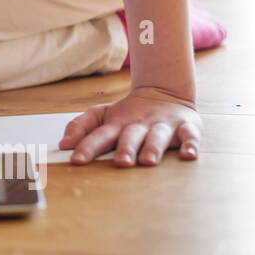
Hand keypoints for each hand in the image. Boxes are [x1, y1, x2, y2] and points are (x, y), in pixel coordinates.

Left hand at [60, 85, 202, 165]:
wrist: (164, 92)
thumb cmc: (129, 113)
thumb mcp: (103, 115)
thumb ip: (82, 127)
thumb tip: (63, 144)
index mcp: (117, 124)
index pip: (99, 135)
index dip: (87, 147)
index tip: (76, 160)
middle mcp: (139, 125)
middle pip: (130, 136)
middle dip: (125, 148)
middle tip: (121, 162)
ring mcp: (163, 125)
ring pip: (157, 136)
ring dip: (153, 148)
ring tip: (148, 161)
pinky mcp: (185, 127)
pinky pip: (189, 136)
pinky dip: (190, 145)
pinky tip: (189, 155)